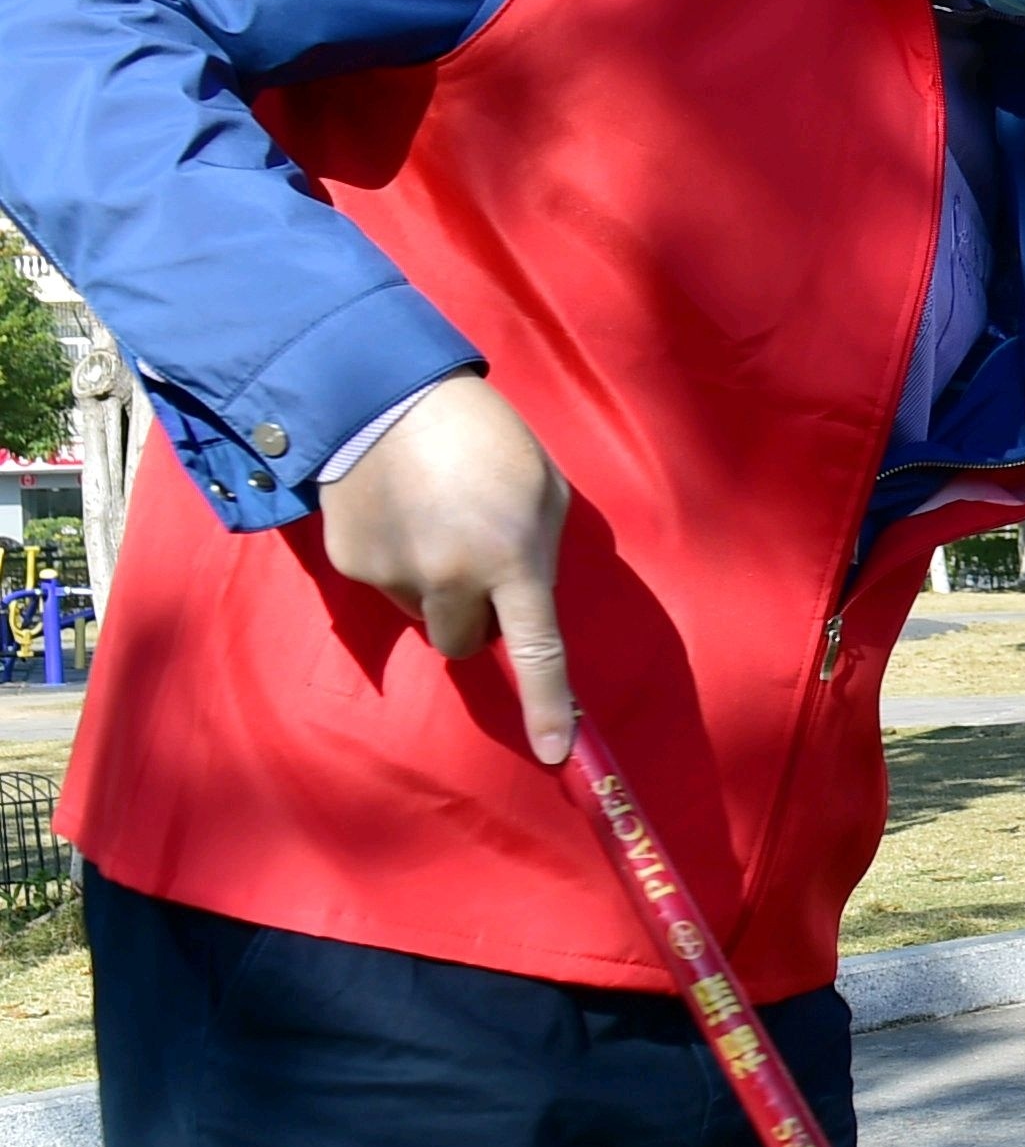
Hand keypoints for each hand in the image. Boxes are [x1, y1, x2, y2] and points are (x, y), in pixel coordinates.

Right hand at [319, 372, 574, 759]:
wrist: (381, 392)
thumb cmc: (486, 438)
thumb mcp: (543, 491)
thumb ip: (540, 555)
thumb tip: (525, 609)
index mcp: (513, 562)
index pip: (538, 653)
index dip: (549, 707)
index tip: (554, 754)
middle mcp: (451, 580)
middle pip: (465, 643)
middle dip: (474, 618)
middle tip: (476, 558)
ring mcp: (393, 575)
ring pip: (422, 615)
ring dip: (433, 587)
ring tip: (434, 518)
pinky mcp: (348, 564)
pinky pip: (383, 586)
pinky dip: (394, 561)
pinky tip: (397, 510)